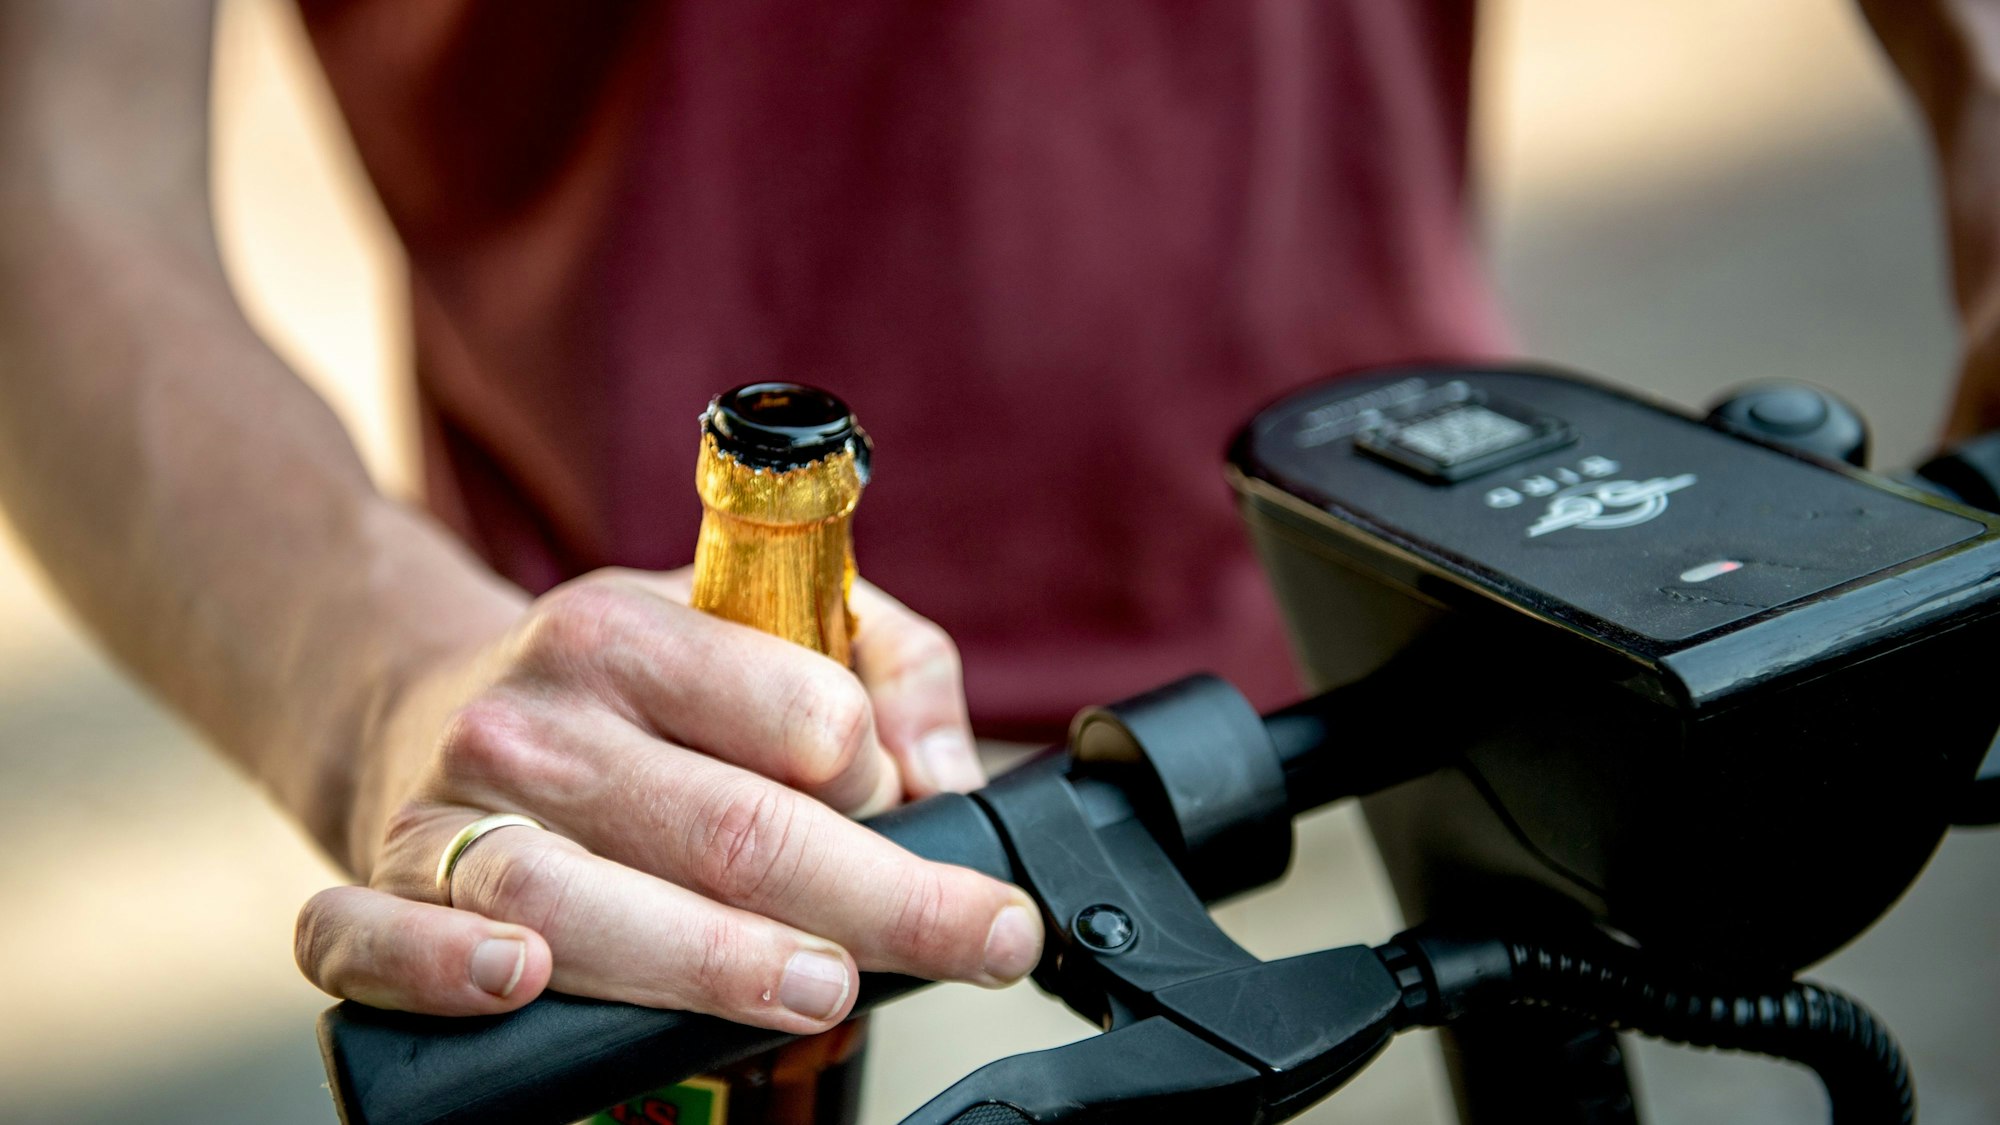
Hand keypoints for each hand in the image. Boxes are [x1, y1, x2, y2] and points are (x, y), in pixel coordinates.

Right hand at [291, 567, 1038, 1033]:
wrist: (427, 700)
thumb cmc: (630, 685)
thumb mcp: (755, 614)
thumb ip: (887, 663)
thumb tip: (954, 776)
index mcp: (633, 632)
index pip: (797, 714)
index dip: (878, 777)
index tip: (921, 815)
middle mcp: (538, 716)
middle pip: (728, 827)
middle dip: (874, 899)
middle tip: (973, 941)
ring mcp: (451, 810)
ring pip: (580, 902)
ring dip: (712, 962)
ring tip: (819, 990)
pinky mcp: (378, 886)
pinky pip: (371, 940)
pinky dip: (434, 971)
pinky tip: (519, 985)